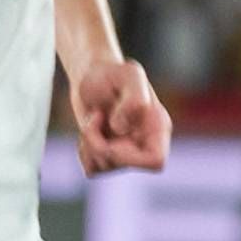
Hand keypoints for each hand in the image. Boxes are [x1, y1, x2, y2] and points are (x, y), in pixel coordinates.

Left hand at [65, 51, 171, 172]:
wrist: (93, 74)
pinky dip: (84, 152)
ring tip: (92, 118)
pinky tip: (88, 131)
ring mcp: (126, 151)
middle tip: (94, 117)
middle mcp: (144, 143)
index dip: (130, 158)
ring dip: (89, 143)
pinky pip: (93, 169)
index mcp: (157, 127)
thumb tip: (120, 128)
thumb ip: (133, 100)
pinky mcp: (107, 154)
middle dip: (100, 144)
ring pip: (105, 166)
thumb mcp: (129, 74)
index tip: (112, 140)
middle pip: (123, 164)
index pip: (155, 161)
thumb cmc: (114, 72)